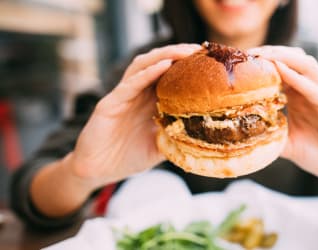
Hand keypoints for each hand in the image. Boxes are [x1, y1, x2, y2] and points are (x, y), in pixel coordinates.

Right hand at [68, 44, 200, 187]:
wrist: (98, 172)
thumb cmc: (127, 157)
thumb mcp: (160, 146)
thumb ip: (177, 137)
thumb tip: (205, 136)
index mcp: (149, 101)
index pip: (170, 75)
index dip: (188, 66)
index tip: (210, 61)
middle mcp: (137, 93)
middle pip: (158, 63)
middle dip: (179, 53)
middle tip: (201, 49)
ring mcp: (123, 96)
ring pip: (143, 66)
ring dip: (165, 55)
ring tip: (185, 51)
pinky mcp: (109, 104)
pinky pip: (130, 84)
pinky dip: (147, 73)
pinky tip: (164, 65)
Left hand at [248, 46, 317, 186]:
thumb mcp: (288, 145)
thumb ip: (271, 137)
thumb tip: (244, 138)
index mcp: (300, 97)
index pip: (280, 70)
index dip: (262, 63)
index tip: (239, 62)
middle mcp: (312, 91)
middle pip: (292, 60)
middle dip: (270, 53)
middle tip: (247, 53)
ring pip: (306, 65)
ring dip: (284, 57)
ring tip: (263, 55)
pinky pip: (316, 88)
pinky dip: (298, 78)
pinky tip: (281, 70)